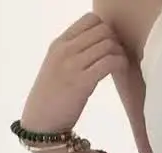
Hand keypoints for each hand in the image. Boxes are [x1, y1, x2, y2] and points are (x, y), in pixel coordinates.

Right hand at [20, 13, 127, 133]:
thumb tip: (97, 45)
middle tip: (116, 56)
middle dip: (115, 40)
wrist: (41, 122)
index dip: (104, 29)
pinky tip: (120, 71)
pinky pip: (109, 63)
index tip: (107, 44)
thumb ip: (72, 52)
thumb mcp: (56, 66)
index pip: (89, 20)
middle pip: (102, 30)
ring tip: (119, 65)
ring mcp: (73, 65)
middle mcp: (65, 50)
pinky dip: (120, 64)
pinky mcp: (82, 82)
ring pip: (107, 44)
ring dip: (119, 53)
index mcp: (59, 43)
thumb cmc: (51, 98)